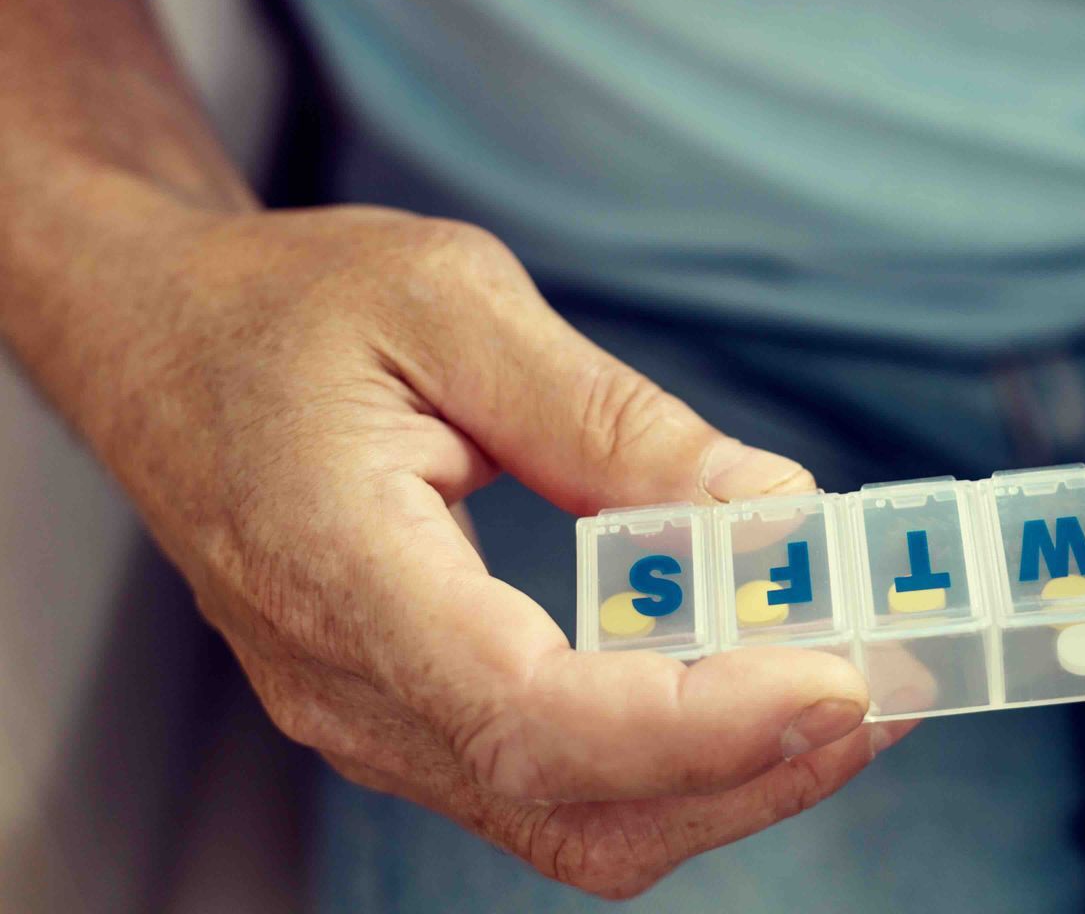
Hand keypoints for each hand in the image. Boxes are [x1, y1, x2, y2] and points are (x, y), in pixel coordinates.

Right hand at [66, 204, 895, 896]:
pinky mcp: (406, 710)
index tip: (837, 678)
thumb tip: (767, 509)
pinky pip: (551, 781)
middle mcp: (347, 686)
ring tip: (852, 687)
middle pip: (575, 807)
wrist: (157, 339)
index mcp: (340, 573)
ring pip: (572, 819)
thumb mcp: (452, 303)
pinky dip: (672, 755)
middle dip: (753, 770)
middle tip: (890, 687)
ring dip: (729, 776)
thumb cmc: (285, 305)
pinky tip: (754, 680)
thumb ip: (608, 418)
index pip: (534, 715)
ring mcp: (368, 717)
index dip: (702, 723)